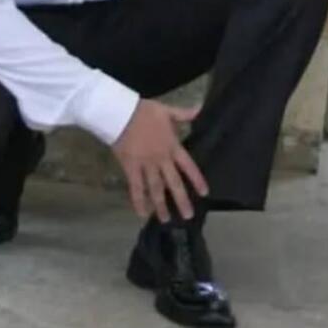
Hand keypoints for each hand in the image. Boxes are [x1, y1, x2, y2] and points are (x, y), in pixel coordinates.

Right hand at [112, 98, 208, 222]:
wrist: (122, 114)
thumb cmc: (145, 112)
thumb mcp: (167, 110)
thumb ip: (184, 114)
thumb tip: (200, 108)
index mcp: (172, 146)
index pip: (188, 166)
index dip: (197, 179)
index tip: (205, 193)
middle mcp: (161, 159)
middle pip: (173, 183)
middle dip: (181, 200)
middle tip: (188, 216)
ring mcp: (146, 166)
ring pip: (155, 189)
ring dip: (161, 205)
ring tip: (166, 220)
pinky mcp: (131, 168)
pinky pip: (135, 188)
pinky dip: (138, 201)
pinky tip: (142, 214)